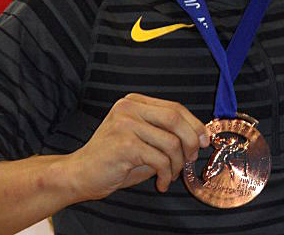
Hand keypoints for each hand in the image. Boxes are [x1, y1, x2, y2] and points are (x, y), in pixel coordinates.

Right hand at [65, 94, 209, 200]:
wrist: (79, 175)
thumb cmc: (113, 159)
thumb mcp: (143, 139)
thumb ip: (165, 133)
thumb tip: (199, 137)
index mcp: (135, 102)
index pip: (175, 108)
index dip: (194, 124)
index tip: (204, 140)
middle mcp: (129, 108)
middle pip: (176, 119)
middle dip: (191, 141)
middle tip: (192, 159)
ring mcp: (125, 124)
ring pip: (170, 142)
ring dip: (177, 163)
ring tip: (172, 175)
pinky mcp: (124, 145)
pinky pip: (159, 159)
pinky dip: (166, 174)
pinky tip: (161, 182)